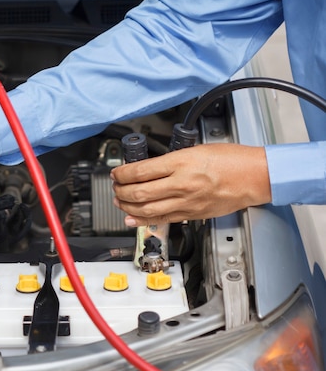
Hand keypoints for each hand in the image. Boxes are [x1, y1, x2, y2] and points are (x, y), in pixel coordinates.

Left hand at [111, 143, 271, 225]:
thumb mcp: (195, 150)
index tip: (116, 173)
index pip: (141, 171)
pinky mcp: (192, 214)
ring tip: (119, 201)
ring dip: (127, 206)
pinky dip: (142, 220)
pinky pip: (162, 219)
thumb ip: (171, 161)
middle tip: (115, 187)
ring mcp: (186, 202)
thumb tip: (148, 169)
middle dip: (120, 191)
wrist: (255, 176)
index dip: (122, 174)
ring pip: (147, 209)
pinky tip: (131, 218)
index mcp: (181, 163)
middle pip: (139, 193)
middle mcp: (182, 184)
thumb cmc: (231, 160)